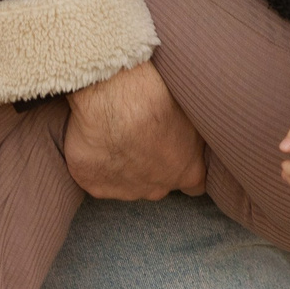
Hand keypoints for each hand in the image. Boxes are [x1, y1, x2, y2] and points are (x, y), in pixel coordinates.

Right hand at [64, 60, 204, 199]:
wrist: (113, 99)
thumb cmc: (158, 97)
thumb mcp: (192, 112)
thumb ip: (195, 134)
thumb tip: (196, 133)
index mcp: (188, 172)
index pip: (194, 184)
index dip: (185, 166)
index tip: (176, 150)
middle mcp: (158, 189)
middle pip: (158, 183)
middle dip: (153, 165)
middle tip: (142, 136)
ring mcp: (124, 191)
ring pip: (127, 183)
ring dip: (123, 165)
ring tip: (116, 135)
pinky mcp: (93, 185)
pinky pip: (96, 177)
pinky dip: (95, 163)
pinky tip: (95, 140)